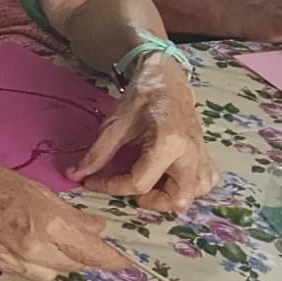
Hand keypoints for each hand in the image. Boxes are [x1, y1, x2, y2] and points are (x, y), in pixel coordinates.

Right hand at [0, 158, 131, 280]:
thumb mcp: (39, 191)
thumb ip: (70, 215)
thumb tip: (95, 229)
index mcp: (50, 226)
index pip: (93, 253)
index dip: (111, 260)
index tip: (125, 264)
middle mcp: (35, 251)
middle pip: (74, 266)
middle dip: (81, 255)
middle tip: (78, 240)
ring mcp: (13, 262)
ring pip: (51, 274)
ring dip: (58, 262)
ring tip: (47, 242)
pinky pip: (27, 273)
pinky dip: (34, 263)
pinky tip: (23, 245)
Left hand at [67, 56, 216, 212]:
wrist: (166, 79)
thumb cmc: (141, 99)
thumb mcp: (114, 125)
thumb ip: (96, 154)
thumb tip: (75, 175)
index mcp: (168, 144)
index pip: (139, 183)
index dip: (111, 187)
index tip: (93, 181)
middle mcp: (190, 154)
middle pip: (177, 199)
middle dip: (150, 201)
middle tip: (130, 188)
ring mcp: (202, 155)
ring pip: (196, 193)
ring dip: (171, 196)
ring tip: (150, 183)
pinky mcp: (205, 154)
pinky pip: (206, 180)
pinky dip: (189, 186)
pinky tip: (169, 177)